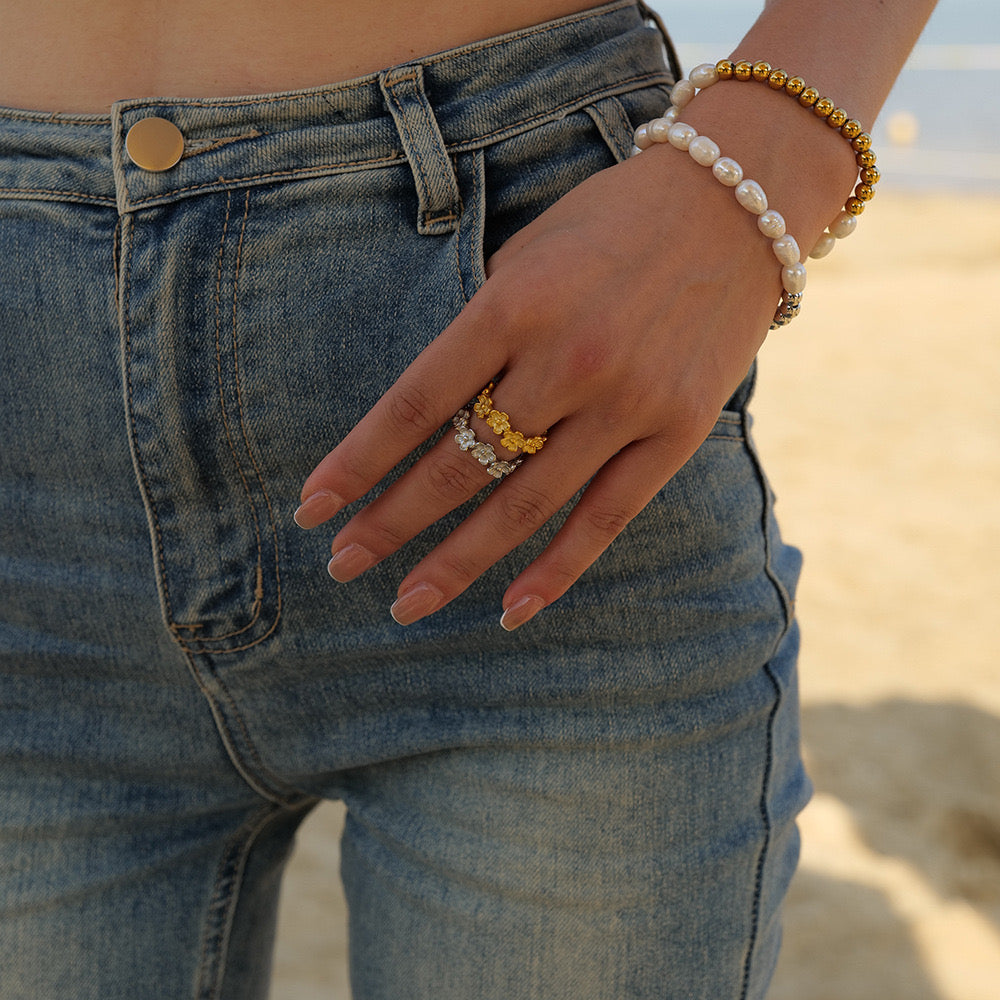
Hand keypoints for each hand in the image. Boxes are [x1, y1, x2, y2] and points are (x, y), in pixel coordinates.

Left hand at [295, 146, 779, 628]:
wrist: (737, 204)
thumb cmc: (614, 222)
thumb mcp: (528, 255)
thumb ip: (481, 331)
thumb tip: (431, 414)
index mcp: (514, 304)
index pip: (414, 402)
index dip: (357, 461)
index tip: (312, 507)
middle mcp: (566, 361)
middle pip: (459, 464)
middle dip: (391, 522)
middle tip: (342, 565)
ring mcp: (625, 404)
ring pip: (524, 506)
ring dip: (457, 562)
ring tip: (405, 604)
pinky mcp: (676, 433)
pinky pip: (605, 518)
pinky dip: (556, 571)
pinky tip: (509, 611)